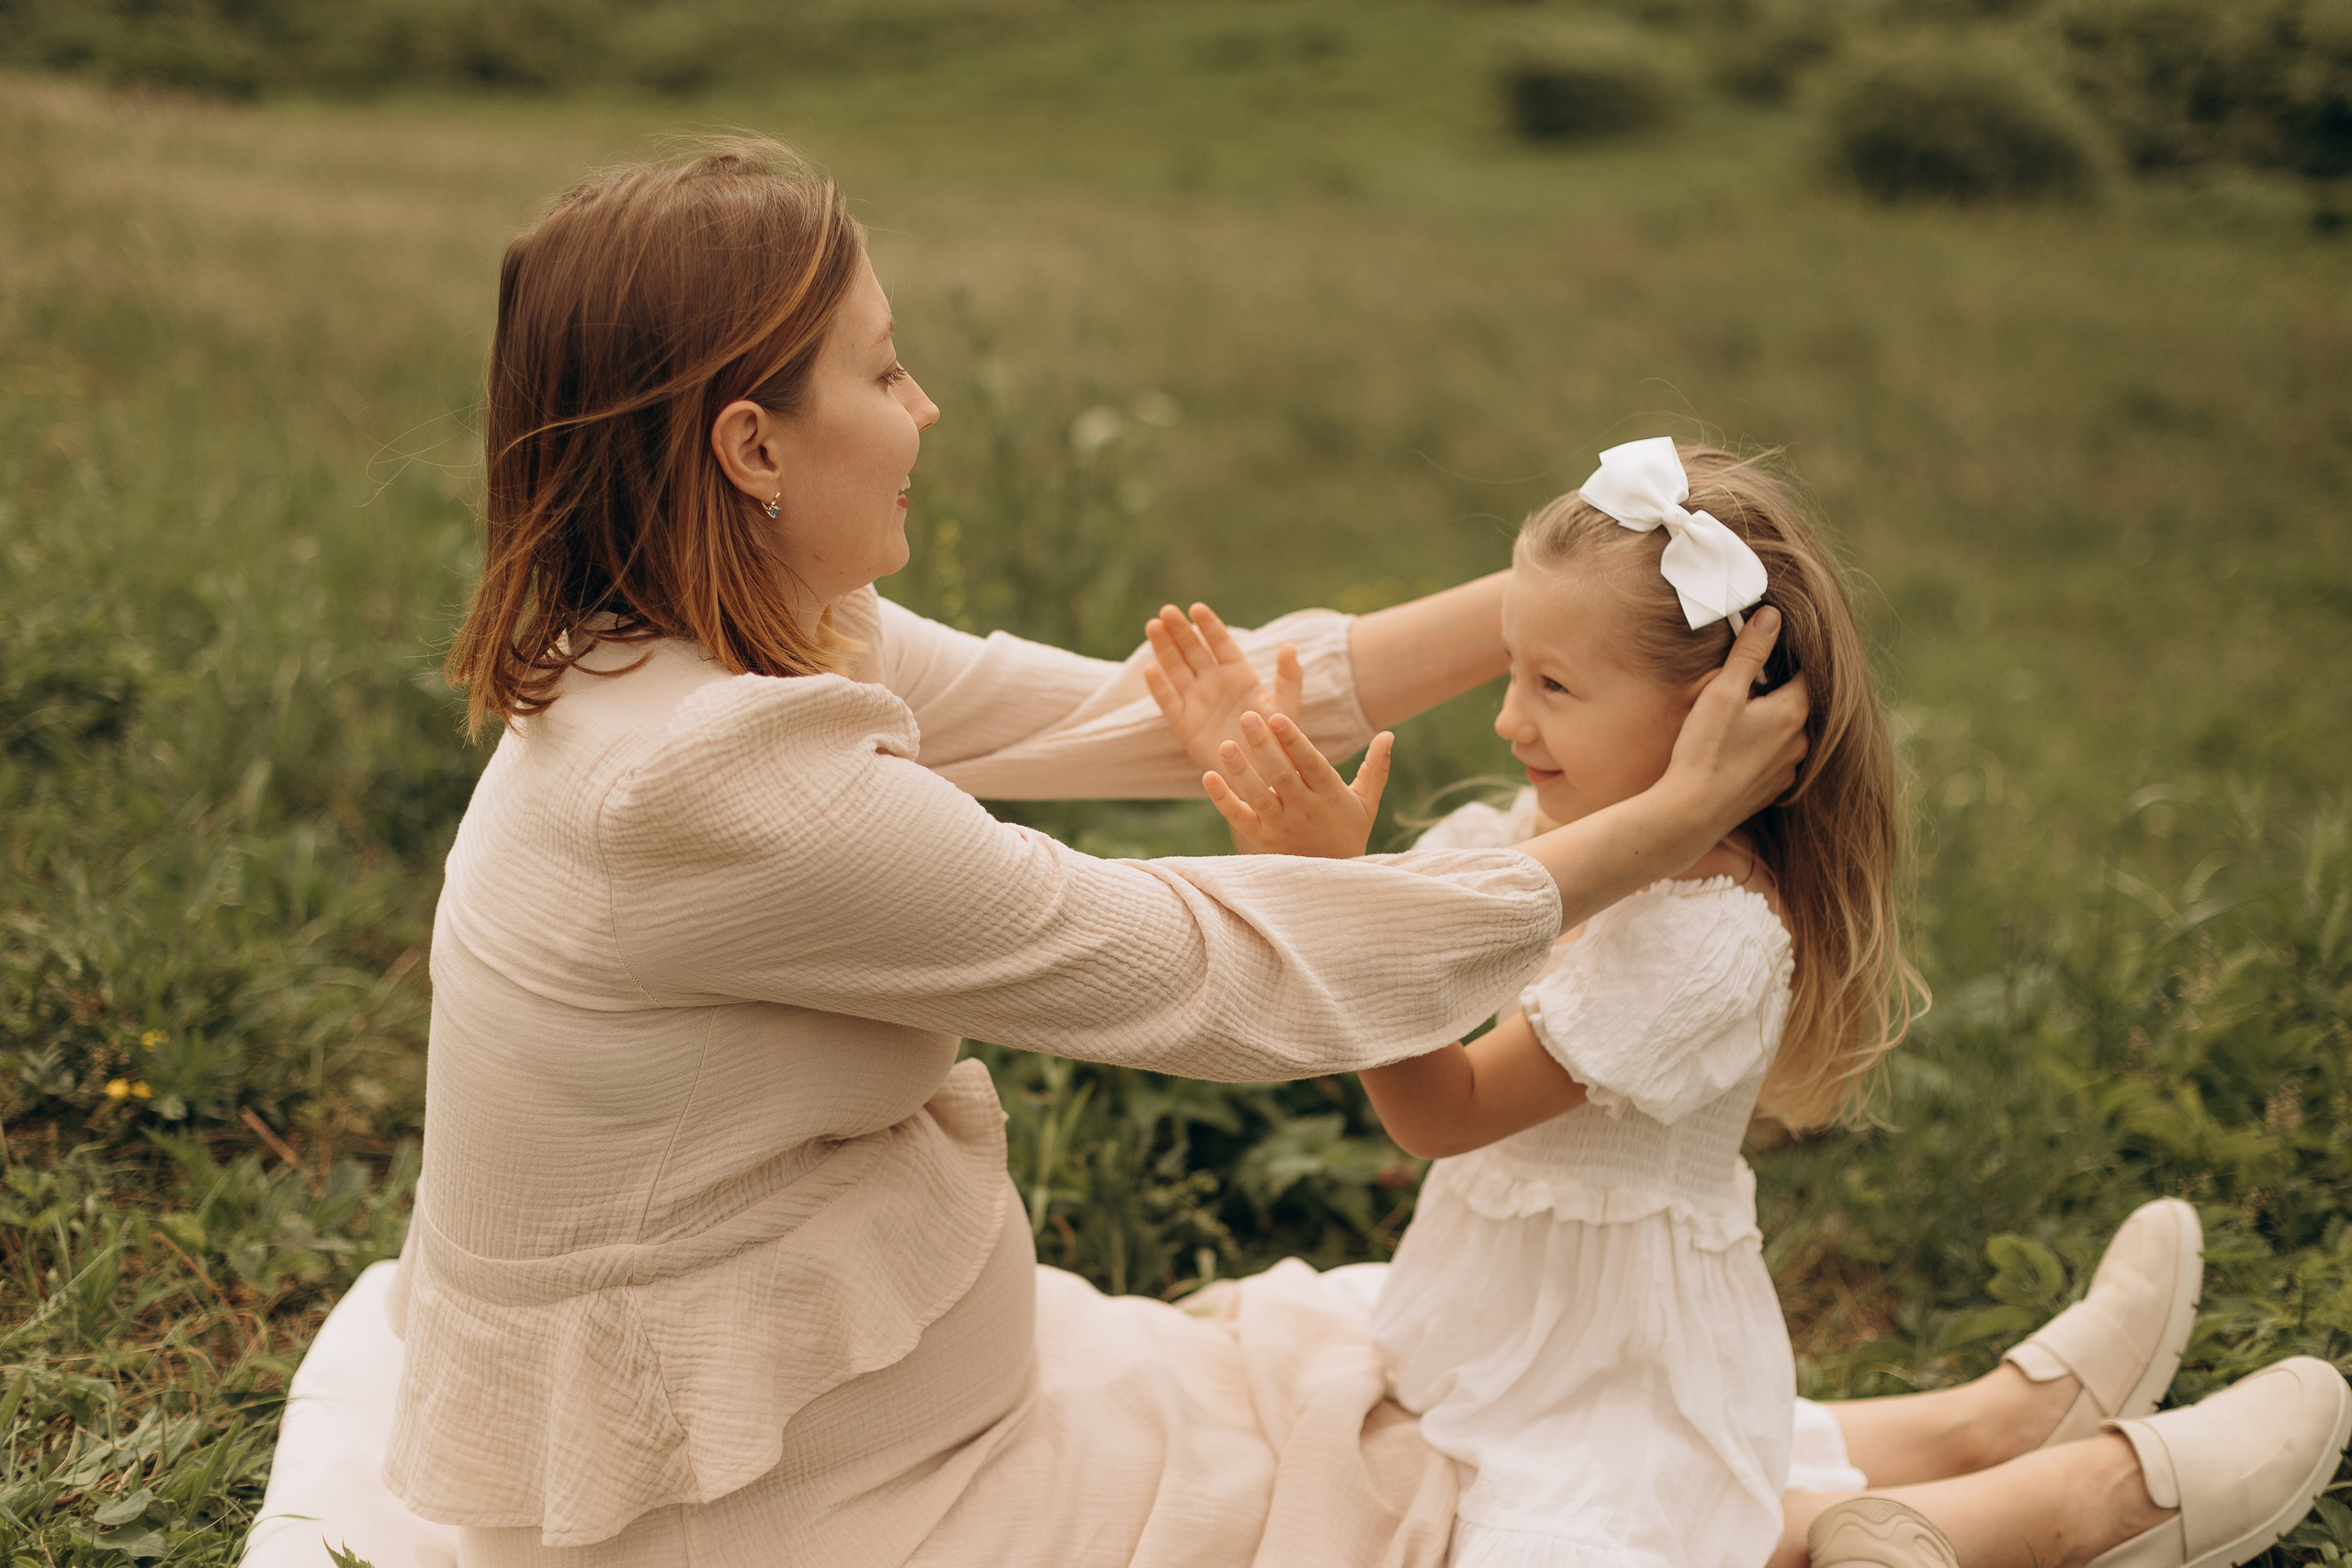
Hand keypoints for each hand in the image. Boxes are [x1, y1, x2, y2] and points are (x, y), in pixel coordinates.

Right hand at [1142, 603, 1303, 775]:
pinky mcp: (1185, 724)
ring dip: (1164, 649)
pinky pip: (1168, 702)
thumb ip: (1289, 678)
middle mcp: (1215, 684)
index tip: (1196, 608)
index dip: (1208, 626)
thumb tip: (1289, 646)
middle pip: (1193, 650)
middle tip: (1167, 611)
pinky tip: (1149, 670)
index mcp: (1239, 675)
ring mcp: (1197, 702)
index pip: (1221, 643)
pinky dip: (1159, 687)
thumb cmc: (1277, 742)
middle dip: (1180, 630)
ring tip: (1153, 626)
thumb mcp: (1286, 707)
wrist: (1260, 776)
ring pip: (1177, 669)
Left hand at [1202, 710, 1393, 858]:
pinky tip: (1208, 776)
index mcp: (1330, 795)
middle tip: (1247, 716)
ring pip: (1258, 796)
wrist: (1334, 882)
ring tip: (1224, 745)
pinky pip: (1239, 818)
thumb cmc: (1349, 832)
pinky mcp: (1262, 839)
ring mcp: (1281, 826)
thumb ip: (1376, 767)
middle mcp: (1304, 810)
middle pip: (1281, 775)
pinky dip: (1222, 800)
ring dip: (1240, 770)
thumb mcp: (1367, 802)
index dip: (1294, 740)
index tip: (1277, 716)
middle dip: (1263, 746)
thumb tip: (1388, 734)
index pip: (1310, 763)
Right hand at [1662, 607, 1810, 838]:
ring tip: (1735, 719)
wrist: (1691, 812)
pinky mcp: (1774, 789)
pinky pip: (1775, 756)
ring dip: (1768, 720)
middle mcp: (1802, 741)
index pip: (1805, 671)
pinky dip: (1761, 747)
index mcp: (1794, 712)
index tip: (1761, 652)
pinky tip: (1735, 748)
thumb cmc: (1706, 749)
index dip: (1783, 657)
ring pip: (1786, 730)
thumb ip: (1750, 652)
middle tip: (1740, 686)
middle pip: (1796, 701)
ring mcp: (1790, 768)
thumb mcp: (1724, 692)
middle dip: (1773, 689)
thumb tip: (1772, 616)